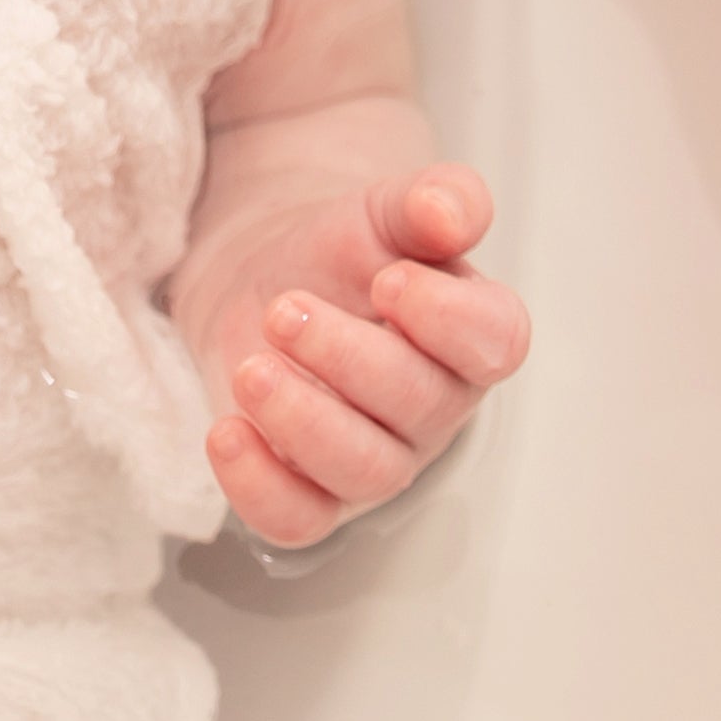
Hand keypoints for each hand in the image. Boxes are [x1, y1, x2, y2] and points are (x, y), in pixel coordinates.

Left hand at [169, 116, 530, 551]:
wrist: (267, 281)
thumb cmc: (340, 254)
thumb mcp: (386, 209)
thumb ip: (433, 198)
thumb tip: (452, 214)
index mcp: (472, 337)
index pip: (495, 344)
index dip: (446, 319)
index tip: (387, 280)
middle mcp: (434, 410)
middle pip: (419, 408)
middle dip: (347, 357)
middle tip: (285, 309)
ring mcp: (376, 462)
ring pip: (364, 471)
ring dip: (302, 420)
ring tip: (251, 369)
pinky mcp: (312, 498)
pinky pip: (298, 521)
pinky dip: (258, 486)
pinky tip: (225, 432)